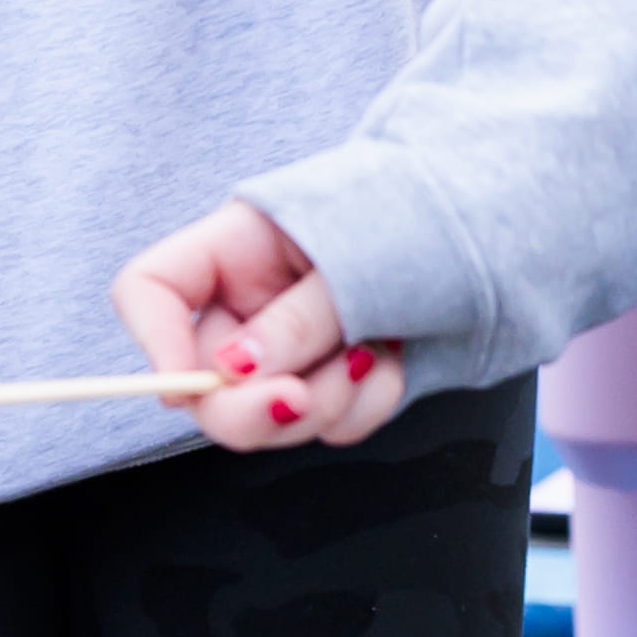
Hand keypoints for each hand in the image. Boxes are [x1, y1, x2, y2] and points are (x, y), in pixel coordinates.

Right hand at [115, 199, 406, 447]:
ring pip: (268, 418)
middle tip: (300, 399)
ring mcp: (291, 347)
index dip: (153, 343)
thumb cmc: (418, 212)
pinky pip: (327, 425)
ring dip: (324, 405)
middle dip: (252, 407)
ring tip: (372, 355)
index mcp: (236, 247)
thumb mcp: (354, 256)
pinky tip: (392, 362)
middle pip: (204, 382)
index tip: (187, 388)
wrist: (486, 226)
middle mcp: (252, 302)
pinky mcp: (331, 381)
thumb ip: (295, 318)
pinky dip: (363, 407)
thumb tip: (233, 371)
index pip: (151, 292)